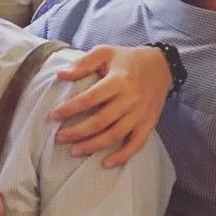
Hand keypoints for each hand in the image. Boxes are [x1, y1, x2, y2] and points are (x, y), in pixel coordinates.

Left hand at [50, 45, 171, 167]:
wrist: (162, 66)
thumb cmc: (127, 59)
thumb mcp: (105, 52)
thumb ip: (84, 63)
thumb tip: (61, 74)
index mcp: (119, 80)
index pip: (90, 98)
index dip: (70, 108)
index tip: (53, 116)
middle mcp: (130, 99)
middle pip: (101, 121)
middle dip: (77, 132)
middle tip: (59, 138)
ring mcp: (140, 114)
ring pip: (115, 135)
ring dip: (93, 146)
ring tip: (74, 151)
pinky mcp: (149, 124)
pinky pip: (136, 144)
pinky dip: (122, 156)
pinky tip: (106, 163)